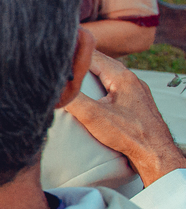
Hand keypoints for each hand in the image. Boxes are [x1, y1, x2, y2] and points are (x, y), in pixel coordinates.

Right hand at [65, 51, 185, 186]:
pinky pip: (115, 88)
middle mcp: (131, 80)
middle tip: (63, 64)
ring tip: (75, 77)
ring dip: (92, 75)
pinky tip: (94, 96)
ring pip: (109, 75)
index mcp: (122, 77)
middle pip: (101, 64)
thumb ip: (72, 99)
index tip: (58, 55)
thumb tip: (54, 89)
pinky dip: (101, 87)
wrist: (156, 154)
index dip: (74, 54)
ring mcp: (136, 92)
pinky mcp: (137, 104)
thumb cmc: (130, 135)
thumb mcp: (93, 116)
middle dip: (81, 63)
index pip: (93, 55)